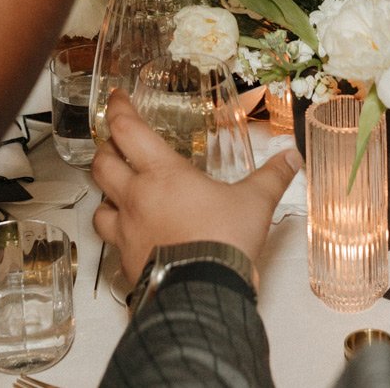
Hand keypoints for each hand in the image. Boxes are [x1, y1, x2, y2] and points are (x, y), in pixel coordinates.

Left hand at [91, 90, 300, 282]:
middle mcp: (137, 198)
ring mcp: (127, 231)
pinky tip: (130, 233)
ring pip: (98, 203)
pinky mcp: (126, 259)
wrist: (204, 291)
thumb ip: (272, 177)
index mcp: (163, 174)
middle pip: (101, 163)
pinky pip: (110, 240)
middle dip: (106, 149)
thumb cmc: (223, 240)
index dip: (117, 109)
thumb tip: (291, 157)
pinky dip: (116, 232)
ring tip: (118, 191)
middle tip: (115, 144)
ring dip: (105, 193)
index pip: (127, 130)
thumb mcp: (255, 203)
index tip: (116, 98)